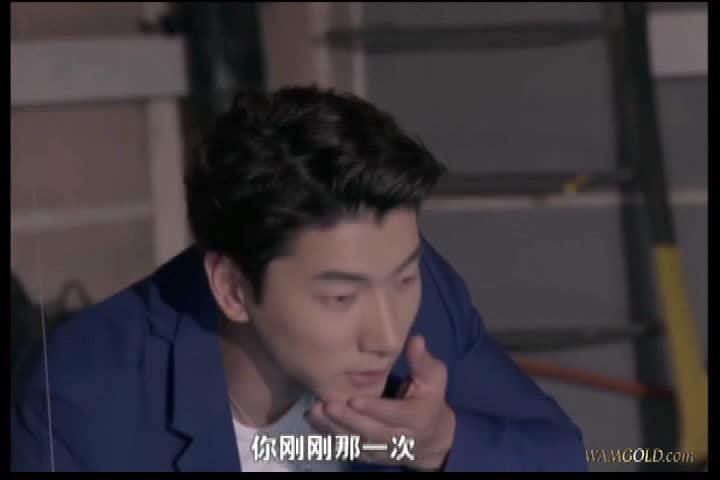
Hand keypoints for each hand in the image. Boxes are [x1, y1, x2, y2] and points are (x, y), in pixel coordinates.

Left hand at [306, 335, 455, 469]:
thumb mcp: (434, 379)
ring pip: (358, 444)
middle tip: (329, 405)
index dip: (375, 409)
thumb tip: (415, 339)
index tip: (354, 399)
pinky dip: (331, 440)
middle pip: (372, 432)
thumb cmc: (430, 400)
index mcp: (418, 418)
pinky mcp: (371, 457)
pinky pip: (350, 451)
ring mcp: (384, 451)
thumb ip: (422, 361)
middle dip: (349, 420)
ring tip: (316, 413)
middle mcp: (401, 439)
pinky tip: (316, 423)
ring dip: (335, 430)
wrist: (433, 439)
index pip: (395, 415)